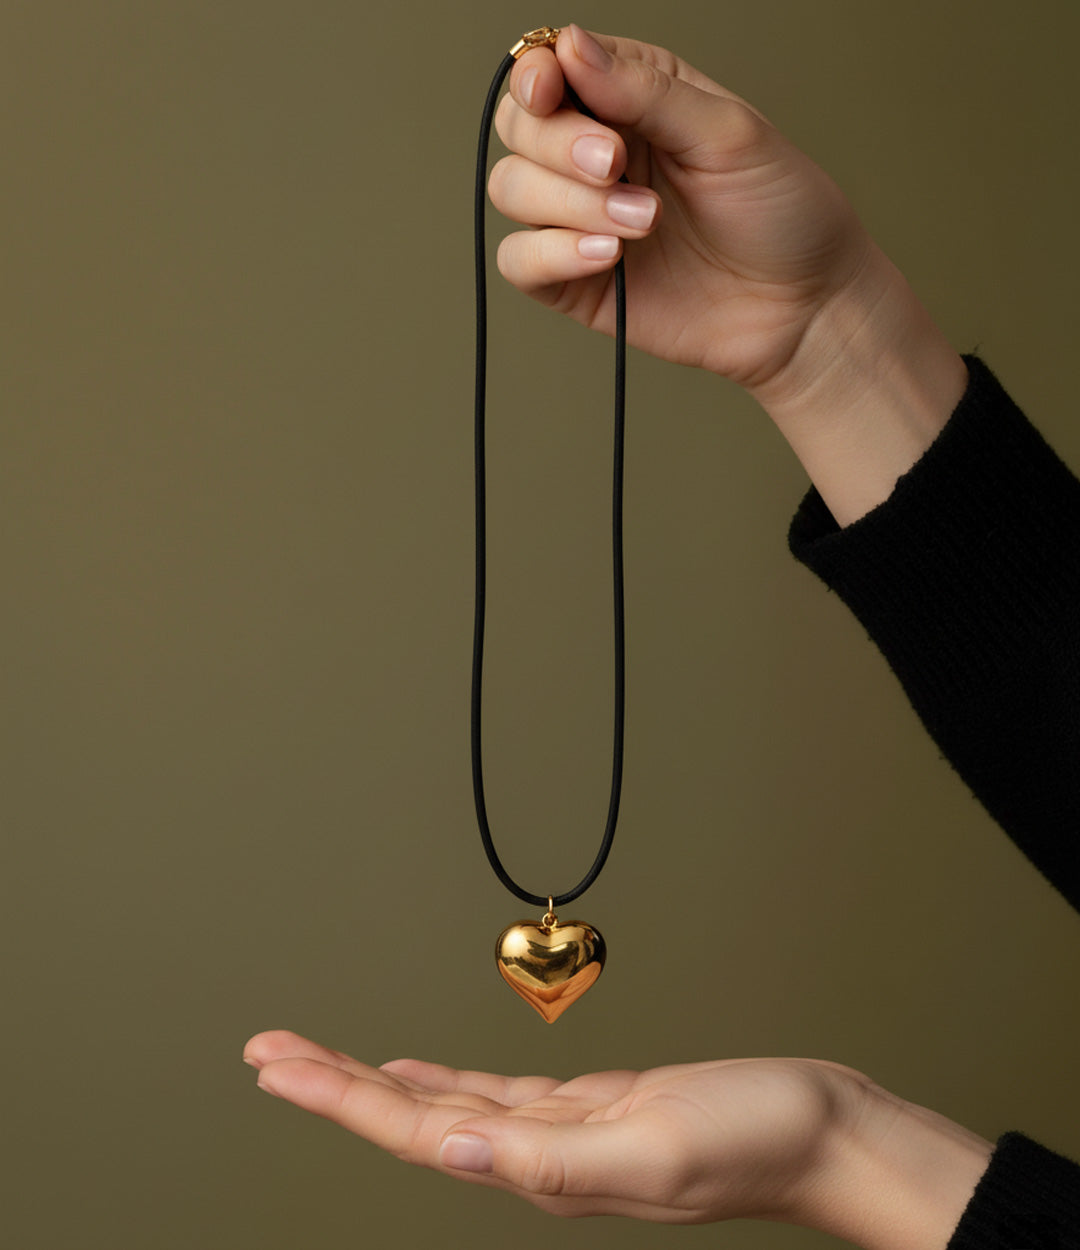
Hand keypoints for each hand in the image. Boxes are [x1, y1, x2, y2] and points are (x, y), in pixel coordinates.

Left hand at [243, 1030, 990, 1246]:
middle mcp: (539, 1154)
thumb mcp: (653, 1146)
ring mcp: (562, 1132)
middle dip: (333, 1085)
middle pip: (411, 1119)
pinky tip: (419, 1078)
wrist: (821, 1130)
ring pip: (445, 1106)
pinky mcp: (589, 1106)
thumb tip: (449, 1146)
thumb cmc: (755, 1137)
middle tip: (267, 1049)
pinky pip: (493, 1095)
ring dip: (376, 1084)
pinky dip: (443, 1082)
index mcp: (542, 1166)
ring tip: (319, 1062)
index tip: (277, 1066)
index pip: (414, 1132)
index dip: (338, 1100)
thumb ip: (549, 1157)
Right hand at [492, 26, 967, 523]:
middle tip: (616, 164)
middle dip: (558, 144)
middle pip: (518, 128)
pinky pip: (518, 261)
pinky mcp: (576, 282)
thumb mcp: (728, 133)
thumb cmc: (783, 213)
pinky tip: (609, 255)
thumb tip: (570, 45)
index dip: (535, 76)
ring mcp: (581, 219)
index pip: (547, 70)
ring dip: (570, 202)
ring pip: (511, 190)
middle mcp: (596, 155)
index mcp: (631, 99)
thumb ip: (646, 90)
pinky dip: (552, 253)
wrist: (803, 307)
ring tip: (643, 221)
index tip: (552, 88)